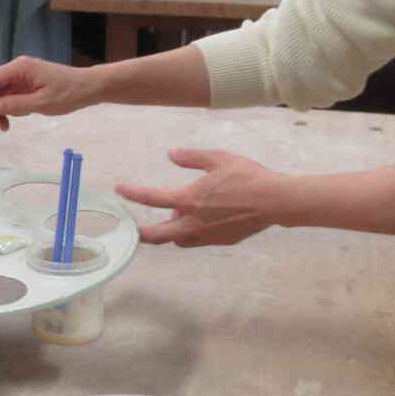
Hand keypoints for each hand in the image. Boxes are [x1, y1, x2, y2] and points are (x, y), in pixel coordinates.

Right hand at [0, 55, 99, 130]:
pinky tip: (14, 120)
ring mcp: (23, 77)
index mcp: (20, 68)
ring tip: (5, 126)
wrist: (88, 88)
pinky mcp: (27, 85)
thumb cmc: (68, 93)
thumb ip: (15, 104)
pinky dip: (9, 109)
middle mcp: (18, 69)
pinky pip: (11, 97)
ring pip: (1, 94)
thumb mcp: (41, 103)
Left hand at [117, 148, 285, 246]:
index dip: (132, 193)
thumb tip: (171, 154)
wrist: (275, 201)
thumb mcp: (218, 158)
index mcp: (189, 200)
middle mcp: (193, 223)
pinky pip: (198, 240)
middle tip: (132, 229)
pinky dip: (192, 232)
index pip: (151, 199)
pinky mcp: (221, 241)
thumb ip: (191, 157)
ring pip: (179, 239)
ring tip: (181, 213)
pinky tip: (203, 218)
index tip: (119, 189)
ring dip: (172, 229)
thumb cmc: (247, 177)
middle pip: (157, 236)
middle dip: (141, 233)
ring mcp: (207, 236)